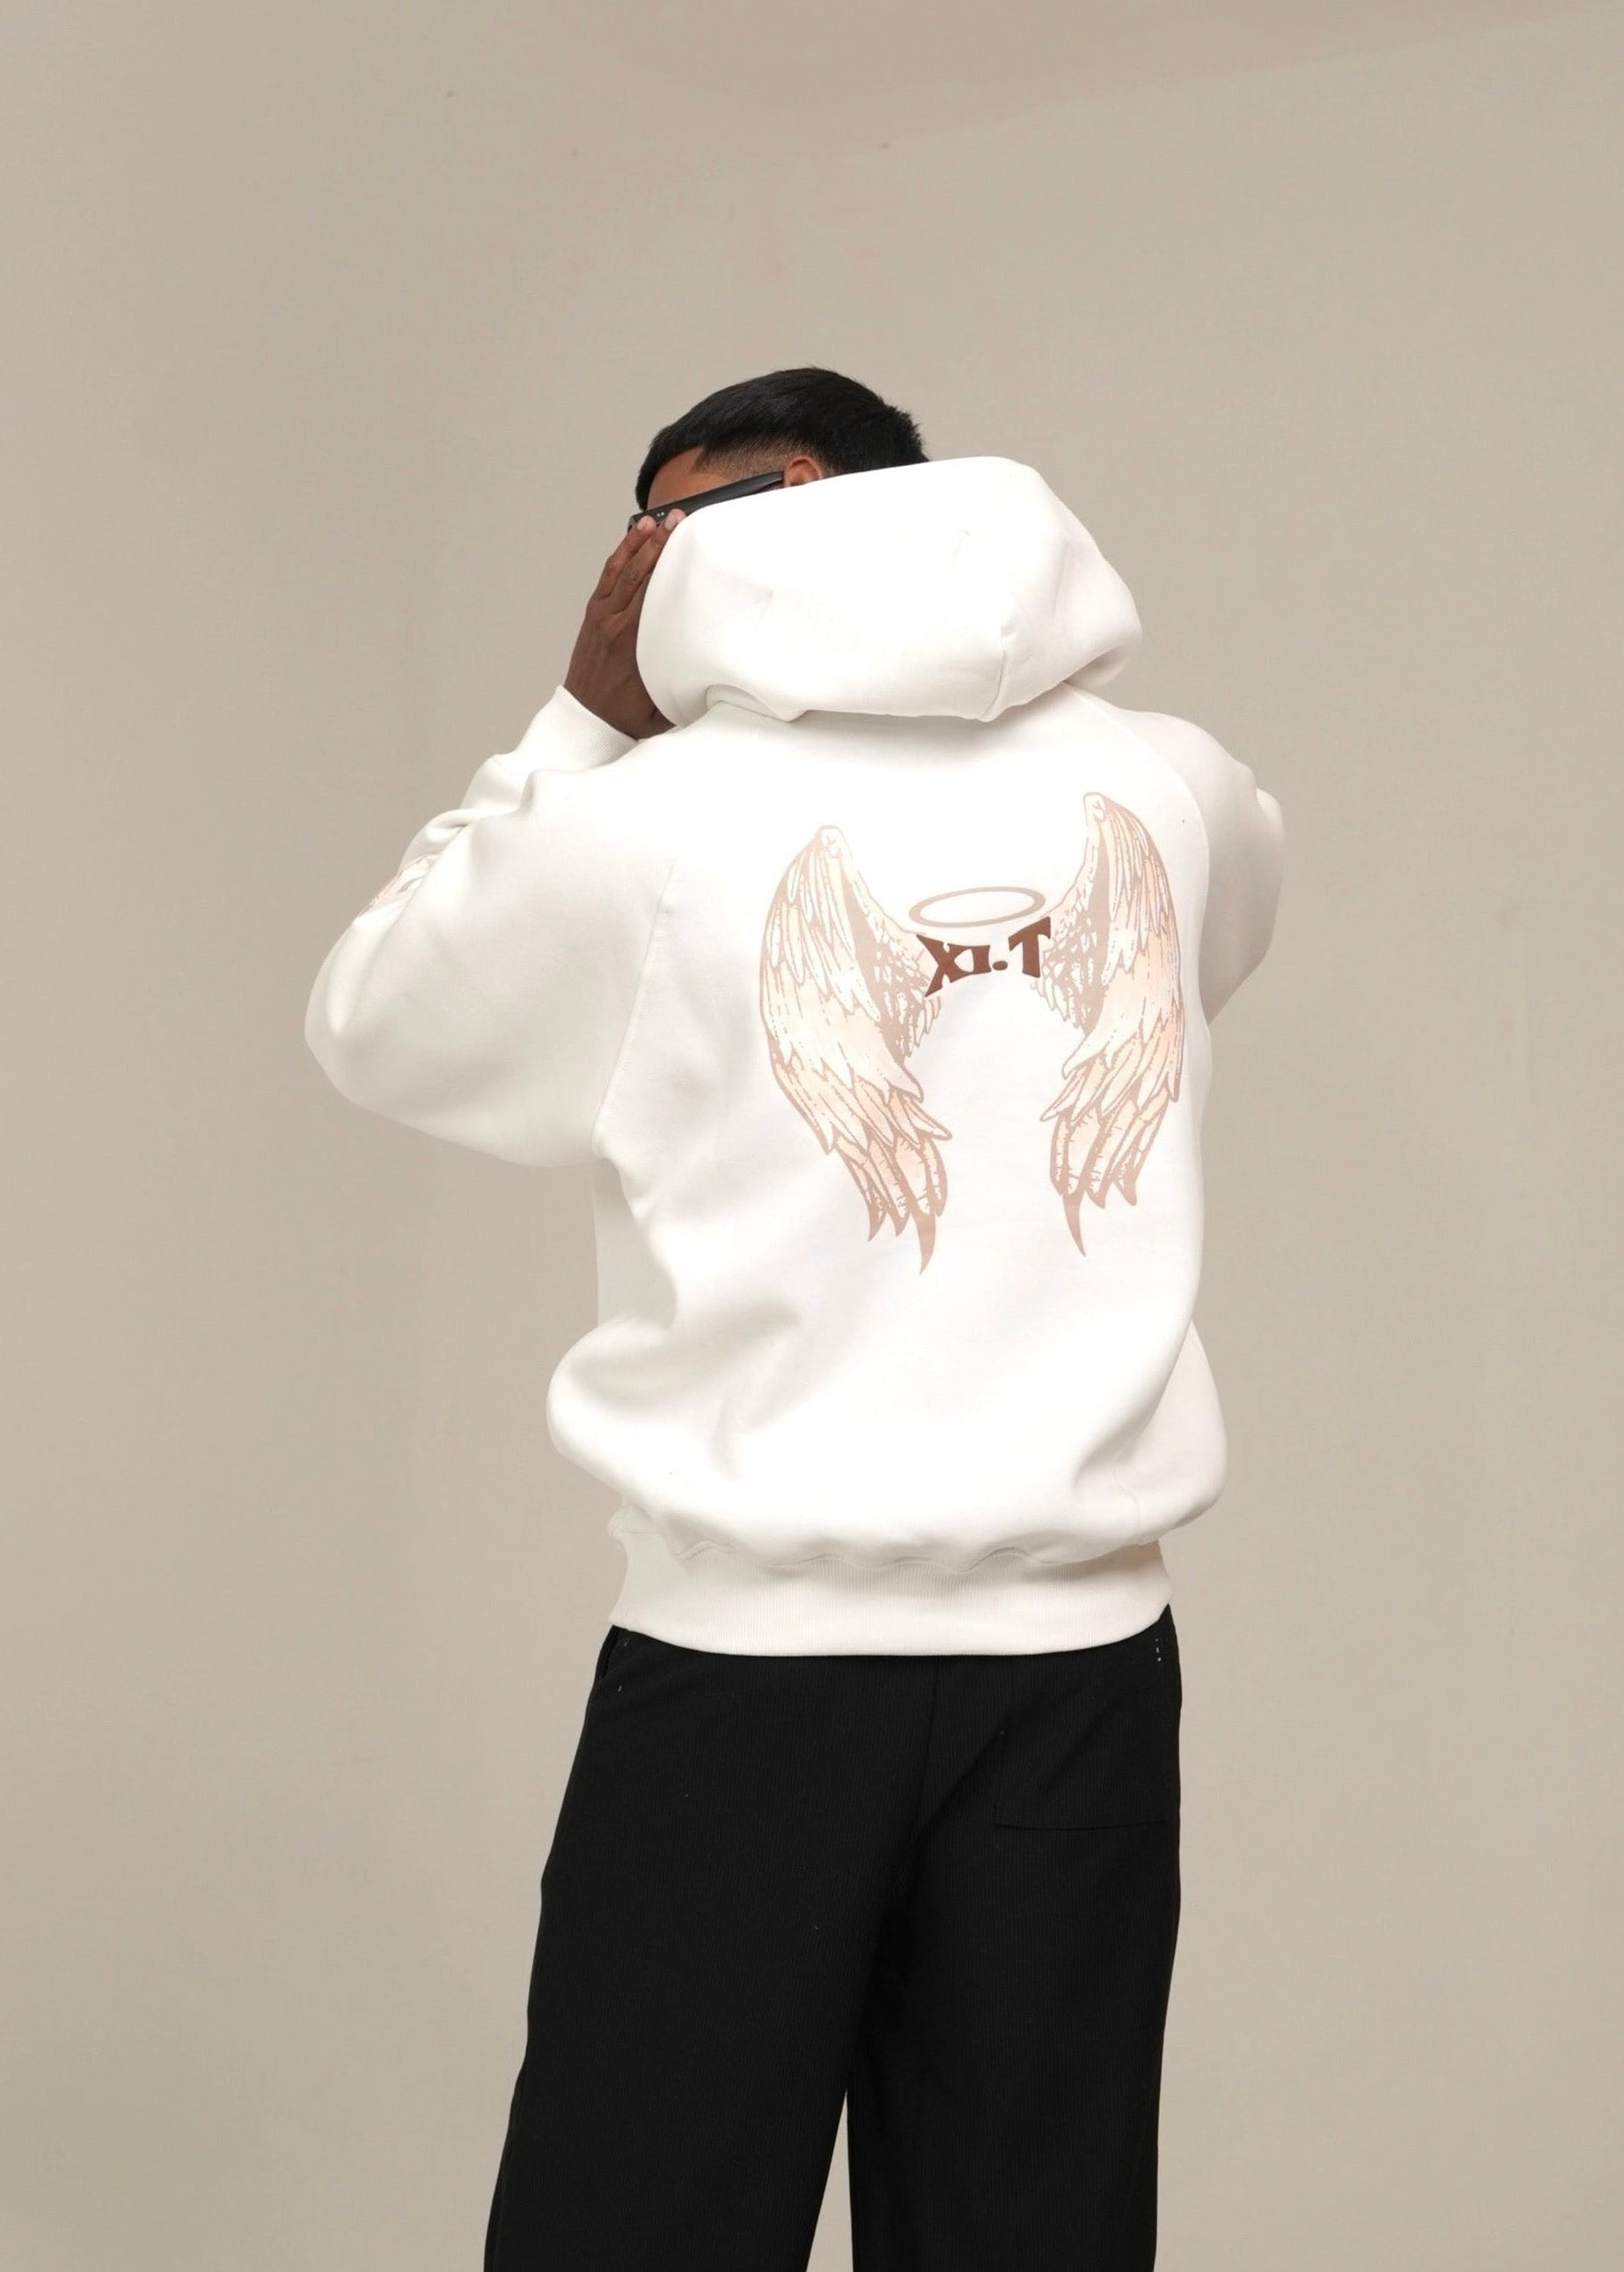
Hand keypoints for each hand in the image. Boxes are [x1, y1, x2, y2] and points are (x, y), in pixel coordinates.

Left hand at [563, 510, 684, 737]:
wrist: (586, 719)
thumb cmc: (626, 714)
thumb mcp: (665, 704)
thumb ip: (686, 682)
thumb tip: (717, 668)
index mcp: (635, 643)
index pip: (653, 592)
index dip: (669, 564)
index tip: (687, 543)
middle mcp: (616, 625)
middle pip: (639, 573)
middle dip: (659, 544)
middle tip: (678, 519)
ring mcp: (601, 617)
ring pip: (621, 570)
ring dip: (639, 543)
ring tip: (655, 521)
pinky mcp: (593, 615)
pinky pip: (608, 577)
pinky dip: (620, 555)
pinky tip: (633, 538)